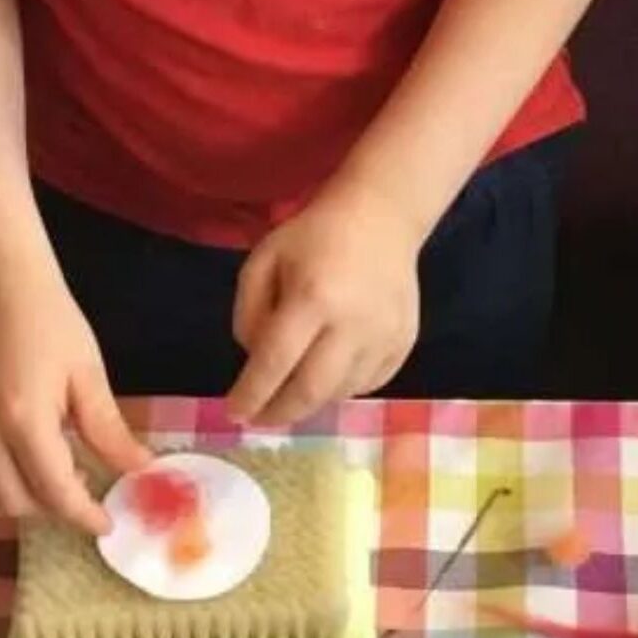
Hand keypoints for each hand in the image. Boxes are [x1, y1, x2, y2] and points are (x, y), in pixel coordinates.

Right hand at [0, 276, 149, 531]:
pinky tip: (16, 477)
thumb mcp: (89, 378)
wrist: (0, 291)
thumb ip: (110, 432)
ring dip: (22, 505)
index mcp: (25, 420)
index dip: (84, 515)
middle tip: (86, 488)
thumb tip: (140, 470)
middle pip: (20, 502)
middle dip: (56, 508)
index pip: (56, 491)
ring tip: (50, 483)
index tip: (108, 523)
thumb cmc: (52, 325)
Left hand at [228, 179, 423, 428]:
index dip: (251, 394)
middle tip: (259, 419)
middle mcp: (353, 324)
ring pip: (339, 393)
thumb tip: (255, 363)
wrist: (382, 218)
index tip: (233, 413)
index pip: (275, 361)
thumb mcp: (263, 261)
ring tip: (290, 393)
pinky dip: (340, 389)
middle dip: (279, 413)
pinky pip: (367, 385)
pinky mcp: (404, 344)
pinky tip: (325, 375)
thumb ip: (249, 314)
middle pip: (311, 390)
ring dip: (309, 401)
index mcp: (312, 298)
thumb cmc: (314, 237)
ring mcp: (385, 338)